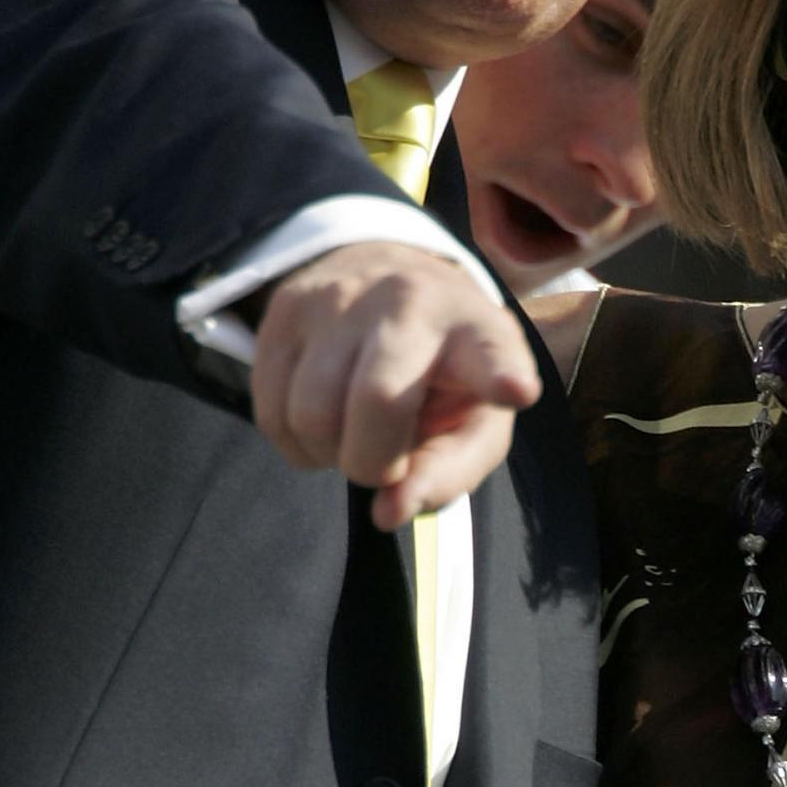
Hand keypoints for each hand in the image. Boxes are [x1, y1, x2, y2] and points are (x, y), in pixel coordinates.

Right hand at [251, 243, 539, 526]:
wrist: (381, 273)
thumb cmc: (440, 372)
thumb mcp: (470, 421)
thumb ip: (446, 474)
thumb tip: (390, 512)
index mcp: (477, 332)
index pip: (492, 353)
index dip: (502, 374)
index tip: (516, 390)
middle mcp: (410, 302)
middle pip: (376, 401)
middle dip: (372, 462)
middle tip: (383, 461)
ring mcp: (341, 298)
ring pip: (311, 412)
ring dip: (328, 452)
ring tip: (352, 432)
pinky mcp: (285, 309)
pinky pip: (271, 411)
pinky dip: (295, 441)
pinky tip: (323, 419)